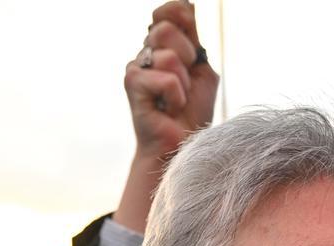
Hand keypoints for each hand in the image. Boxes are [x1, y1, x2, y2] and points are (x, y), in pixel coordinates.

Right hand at [125, 0, 218, 159]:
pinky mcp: (132, 83)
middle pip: (167, 29)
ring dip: (184, 83)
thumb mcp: (202, 71)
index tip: (191, 47)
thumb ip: (194, 40)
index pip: (168, 11)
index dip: (180, 17)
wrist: (182, 144)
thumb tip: (187, 5)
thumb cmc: (191, 112)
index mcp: (161, 46)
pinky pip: (168, 79)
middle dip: (188, 58)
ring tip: (178, 99)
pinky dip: (178, 97)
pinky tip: (170, 109)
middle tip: (185, 84)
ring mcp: (135, 66)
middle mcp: (144, 52)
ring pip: (170, 55)